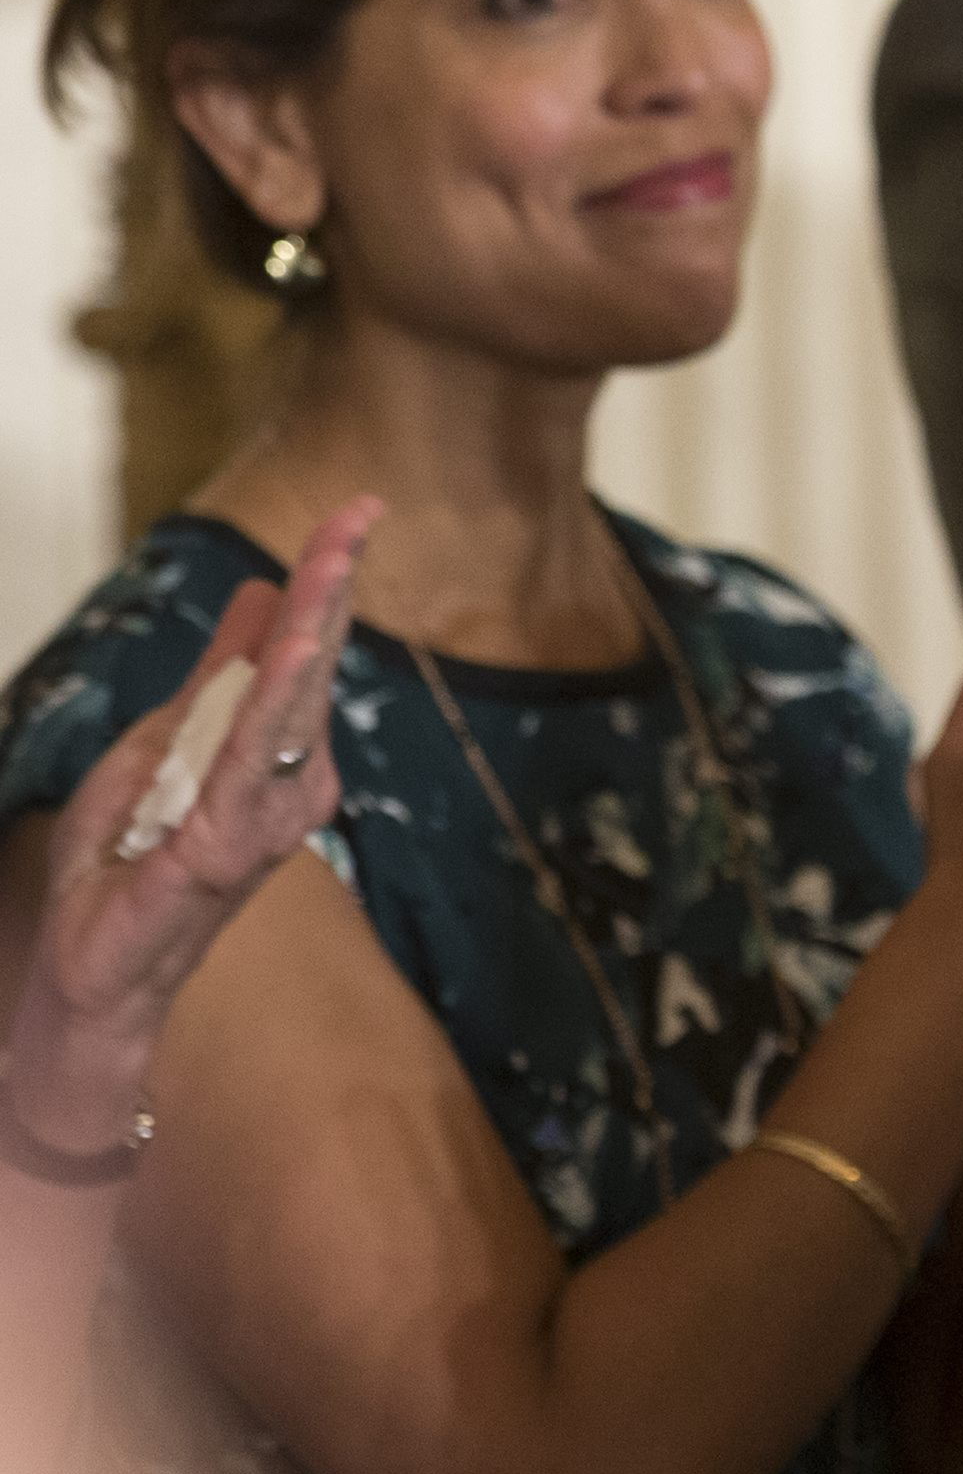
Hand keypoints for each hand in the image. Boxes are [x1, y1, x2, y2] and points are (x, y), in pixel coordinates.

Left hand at [10, 499, 375, 1151]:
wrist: (91, 962)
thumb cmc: (126, 860)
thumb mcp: (161, 738)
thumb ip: (215, 674)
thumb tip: (260, 591)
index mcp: (275, 753)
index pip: (304, 652)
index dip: (328, 579)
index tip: (356, 512)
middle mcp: (292, 781)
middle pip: (312, 666)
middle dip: (334, 583)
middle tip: (361, 511)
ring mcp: (268, 814)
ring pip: (293, 700)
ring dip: (315, 625)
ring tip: (335, 558)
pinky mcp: (228, 843)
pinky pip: (254, 756)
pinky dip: (277, 696)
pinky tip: (296, 647)